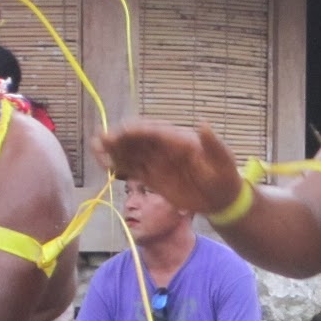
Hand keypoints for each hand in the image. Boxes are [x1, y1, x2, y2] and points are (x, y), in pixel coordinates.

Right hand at [92, 121, 240, 216]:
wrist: (222, 197)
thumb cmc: (224, 175)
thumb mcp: (222, 159)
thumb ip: (212, 143)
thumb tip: (203, 123)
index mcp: (178, 138)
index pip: (154, 131)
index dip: (138, 131)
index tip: (122, 132)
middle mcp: (164, 147)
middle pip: (137, 139)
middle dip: (119, 139)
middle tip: (101, 139)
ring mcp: (157, 162)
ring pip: (130, 153)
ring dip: (113, 151)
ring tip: (96, 150)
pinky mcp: (152, 178)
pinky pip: (132, 171)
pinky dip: (118, 168)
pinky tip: (105, 167)